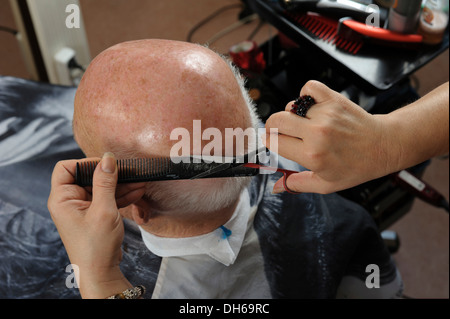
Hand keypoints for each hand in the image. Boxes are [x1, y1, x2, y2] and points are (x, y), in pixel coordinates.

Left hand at [48, 152, 145, 297]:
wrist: (101, 272)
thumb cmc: (96, 245)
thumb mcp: (103, 210)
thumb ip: (105, 182)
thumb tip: (107, 159)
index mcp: (62, 199)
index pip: (66, 168)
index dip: (86, 163)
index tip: (106, 165)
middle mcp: (69, 201)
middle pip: (87, 176)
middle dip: (109, 174)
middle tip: (128, 171)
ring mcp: (82, 208)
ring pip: (100, 187)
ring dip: (119, 185)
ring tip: (139, 182)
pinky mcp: (93, 215)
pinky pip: (106, 198)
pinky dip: (120, 195)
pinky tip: (137, 191)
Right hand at [264, 81, 394, 193]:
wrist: (383, 146)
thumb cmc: (356, 167)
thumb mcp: (326, 184)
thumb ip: (298, 184)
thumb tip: (276, 188)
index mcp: (312, 155)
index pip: (274, 141)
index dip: (271, 141)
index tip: (275, 142)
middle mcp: (317, 133)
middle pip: (275, 120)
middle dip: (272, 126)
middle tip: (280, 130)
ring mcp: (326, 115)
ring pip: (291, 106)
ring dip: (294, 114)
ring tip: (307, 122)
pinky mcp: (334, 100)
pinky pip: (308, 88)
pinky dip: (306, 94)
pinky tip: (312, 105)